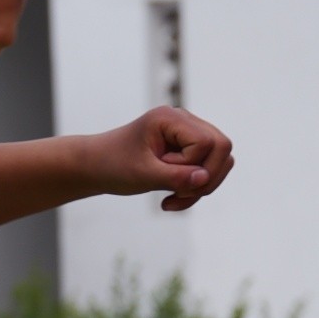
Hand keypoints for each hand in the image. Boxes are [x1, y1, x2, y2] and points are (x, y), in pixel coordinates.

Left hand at [102, 105, 234, 212]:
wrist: (96, 166)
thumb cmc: (113, 165)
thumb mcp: (143, 175)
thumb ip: (175, 177)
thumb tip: (205, 178)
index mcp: (170, 118)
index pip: (207, 142)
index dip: (192, 165)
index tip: (163, 173)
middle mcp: (184, 120)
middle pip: (221, 148)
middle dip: (205, 178)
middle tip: (176, 194)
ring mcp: (188, 133)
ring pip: (220, 160)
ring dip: (200, 187)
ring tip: (172, 198)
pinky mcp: (188, 148)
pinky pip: (207, 169)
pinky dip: (194, 188)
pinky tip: (172, 198)